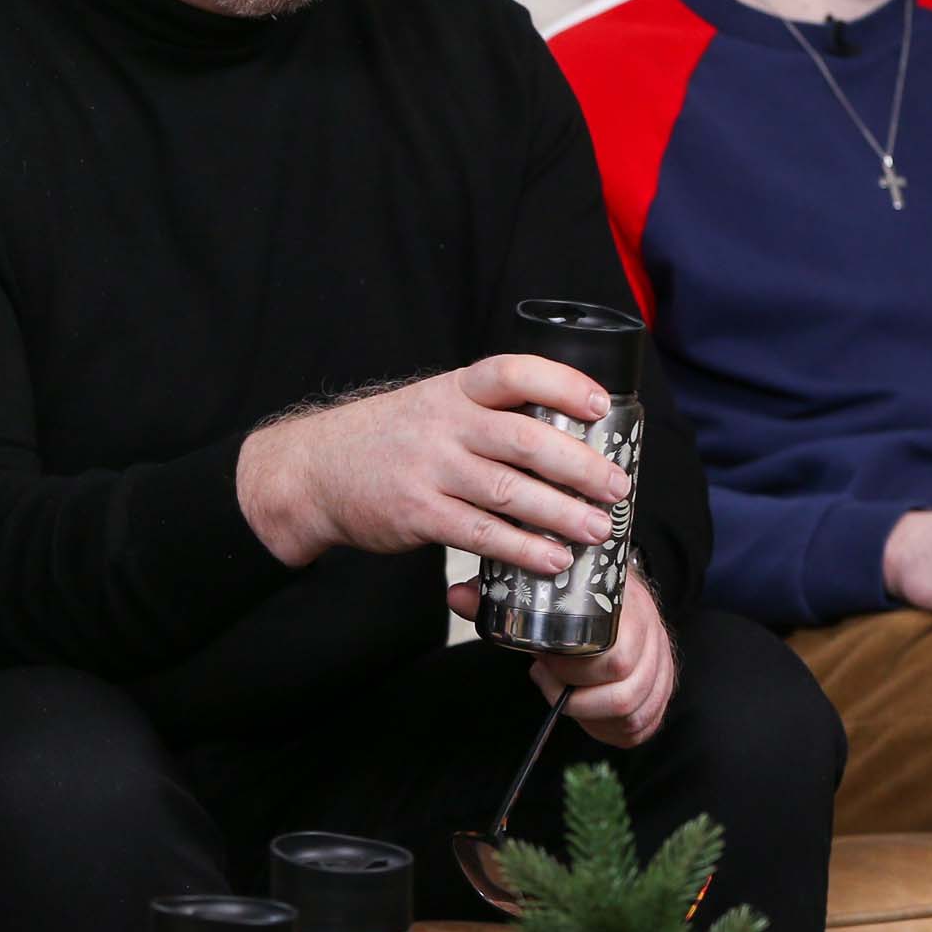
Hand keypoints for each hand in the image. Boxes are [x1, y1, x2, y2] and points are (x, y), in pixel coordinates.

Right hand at [238, 357, 632, 575]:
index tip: (600, 404)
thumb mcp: (433, 407)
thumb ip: (487, 417)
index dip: (561, 383)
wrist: (314, 469)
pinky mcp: (416, 513)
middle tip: (617, 487)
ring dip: (562, 514)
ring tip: (599, 529)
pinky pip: (480, 533)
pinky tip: (552, 559)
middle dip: (580, 465)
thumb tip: (568, 442)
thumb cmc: (389, 440)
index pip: (512, 372)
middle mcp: (442, 424)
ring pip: (509, 491)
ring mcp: (428, 469)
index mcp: (453, 390)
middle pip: (523, 438)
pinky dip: (523, 549)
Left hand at [451, 570, 675, 746]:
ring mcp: (660, 662)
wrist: (611, 593)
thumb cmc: (570, 595)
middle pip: (623, 679)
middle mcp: (651, 632)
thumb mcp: (536, 588)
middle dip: (575, 689)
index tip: (540, 662)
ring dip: (590, 711)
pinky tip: (584, 713)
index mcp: (625, 603)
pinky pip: (642, 724)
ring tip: (562, 692)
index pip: (615, 649)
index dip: (572, 666)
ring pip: (634, 707)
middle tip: (545, 676)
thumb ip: (498, 594)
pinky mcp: (659, 689)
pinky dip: (608, 727)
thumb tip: (457, 596)